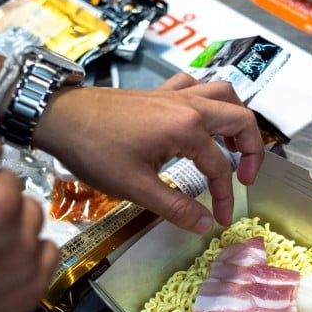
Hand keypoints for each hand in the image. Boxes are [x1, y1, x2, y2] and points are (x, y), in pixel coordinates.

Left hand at [36, 72, 264, 233]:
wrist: (59, 118)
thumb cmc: (94, 150)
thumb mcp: (136, 187)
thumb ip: (176, 207)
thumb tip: (206, 226)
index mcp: (187, 128)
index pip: (219, 167)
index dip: (224, 197)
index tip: (220, 219)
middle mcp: (189, 105)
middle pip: (240, 119)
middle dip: (252, 150)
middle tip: (245, 178)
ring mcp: (175, 94)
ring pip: (224, 94)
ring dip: (236, 118)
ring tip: (234, 146)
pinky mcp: (160, 92)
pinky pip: (197, 86)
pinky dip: (208, 99)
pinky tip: (201, 119)